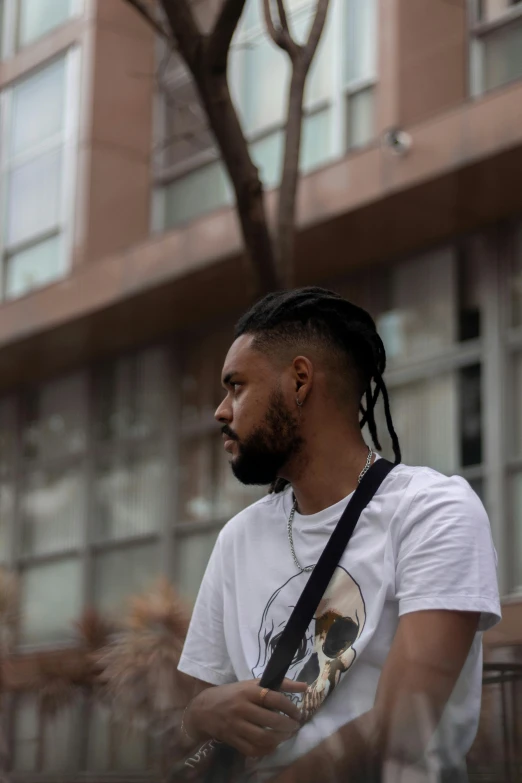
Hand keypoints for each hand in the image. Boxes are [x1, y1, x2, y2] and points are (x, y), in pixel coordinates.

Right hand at [185, 678, 306, 757]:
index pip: (273, 698)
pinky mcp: (232, 740)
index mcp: (248, 691)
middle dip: (288, 726)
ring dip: (279, 739)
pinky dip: (266, 750)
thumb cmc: (233, 694)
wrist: (204, 709)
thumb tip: (305, 686)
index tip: (298, 713)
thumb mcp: (253, 685)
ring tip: (285, 735)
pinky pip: (252, 750)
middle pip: (270, 721)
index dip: (290, 707)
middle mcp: (242, 708)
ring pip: (263, 738)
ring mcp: (236, 725)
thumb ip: (279, 685)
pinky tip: (272, 745)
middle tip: (294, 726)